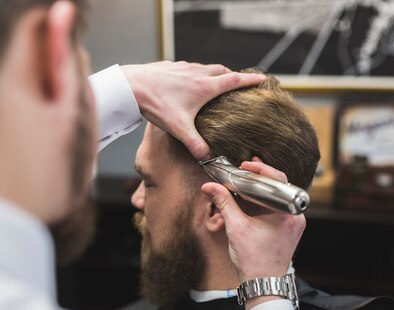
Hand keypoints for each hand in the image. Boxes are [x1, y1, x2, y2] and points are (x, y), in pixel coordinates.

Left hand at [121, 61, 264, 159]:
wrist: (130, 86)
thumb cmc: (156, 104)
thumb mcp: (179, 128)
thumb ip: (195, 144)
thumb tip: (208, 158)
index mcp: (205, 86)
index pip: (234, 81)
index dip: (250, 81)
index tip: (262, 79)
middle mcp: (197, 73)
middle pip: (222, 71)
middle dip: (233, 77)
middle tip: (239, 84)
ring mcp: (183, 67)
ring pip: (205, 68)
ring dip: (214, 74)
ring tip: (215, 84)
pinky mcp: (171, 66)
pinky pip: (189, 68)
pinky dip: (196, 74)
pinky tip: (188, 83)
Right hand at [201, 158, 305, 284]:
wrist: (263, 284)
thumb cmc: (253, 260)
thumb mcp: (235, 227)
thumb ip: (224, 203)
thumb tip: (209, 187)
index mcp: (288, 213)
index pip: (278, 180)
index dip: (260, 169)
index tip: (246, 165)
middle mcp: (296, 216)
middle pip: (279, 187)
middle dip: (260, 178)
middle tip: (245, 169)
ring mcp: (294, 223)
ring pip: (278, 197)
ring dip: (262, 190)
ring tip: (246, 181)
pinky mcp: (290, 229)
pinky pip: (279, 208)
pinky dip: (265, 202)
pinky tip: (252, 198)